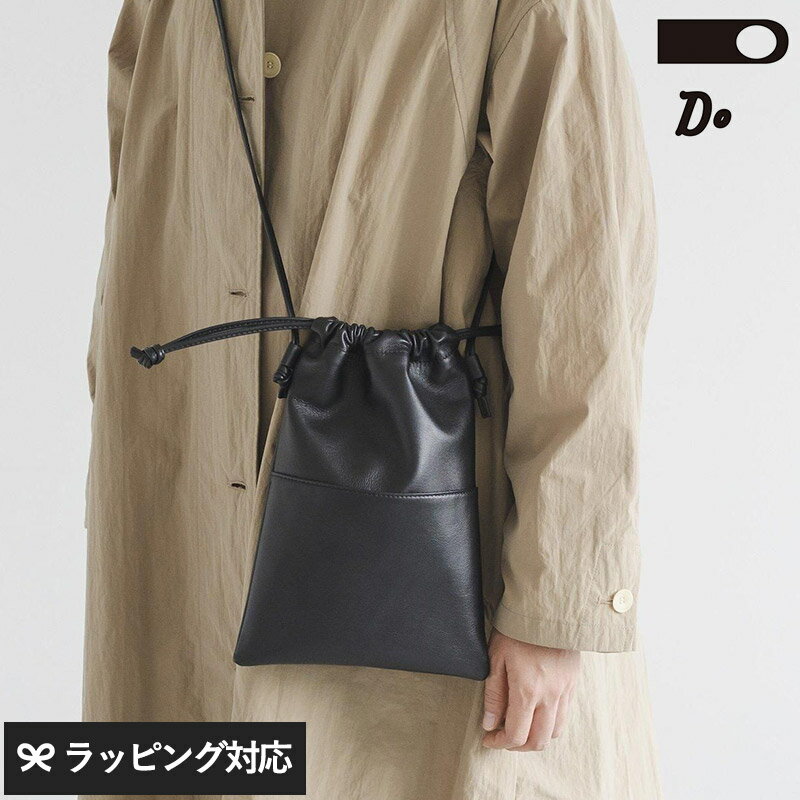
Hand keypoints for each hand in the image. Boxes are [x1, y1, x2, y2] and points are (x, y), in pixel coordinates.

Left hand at [481, 629, 579, 750]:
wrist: (547, 607)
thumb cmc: (516, 629)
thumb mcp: (496, 657)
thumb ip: (494, 693)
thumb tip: (490, 723)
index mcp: (527, 690)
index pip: (516, 734)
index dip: (500, 743)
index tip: (488, 738)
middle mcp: (550, 696)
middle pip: (538, 741)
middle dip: (518, 746)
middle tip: (503, 737)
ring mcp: (565, 690)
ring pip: (556, 732)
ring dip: (537, 737)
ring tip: (521, 726)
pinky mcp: (574, 682)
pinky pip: (565, 714)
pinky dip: (551, 722)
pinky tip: (537, 711)